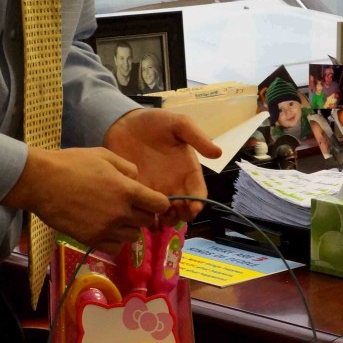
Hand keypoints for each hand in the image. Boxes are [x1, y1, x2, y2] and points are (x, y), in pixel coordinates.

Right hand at [3, 146, 171, 252]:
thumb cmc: (72, 163)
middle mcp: (121, 212)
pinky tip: (106, 229)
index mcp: (128, 190)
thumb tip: (138, 180)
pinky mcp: (91, 240)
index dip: (159, 202)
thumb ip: (127, 167)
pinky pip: (115, 247)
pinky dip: (115, 241)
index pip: (160, 205)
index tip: (151, 200)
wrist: (42, 182)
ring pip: (133, 236)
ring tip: (116, 218)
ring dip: (129, 228)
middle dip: (143, 214)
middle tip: (130, 207)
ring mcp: (107, 228)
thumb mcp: (104, 155)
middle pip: (147, 221)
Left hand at [104, 108, 221, 223]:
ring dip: (164, 220)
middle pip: (184, 209)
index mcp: (188, 170)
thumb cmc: (154, 122)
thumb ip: (197, 137)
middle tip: (172, 212)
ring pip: (165, 215)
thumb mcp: (178, 124)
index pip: (199, 192)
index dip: (199, 203)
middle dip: (182, 216)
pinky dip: (144, 217)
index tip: (194, 208)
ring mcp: (156, 190)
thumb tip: (218, 153)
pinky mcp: (137, 192)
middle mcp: (175, 184)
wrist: (123, 123)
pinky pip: (144, 211)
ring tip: (155, 214)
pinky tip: (139, 213)